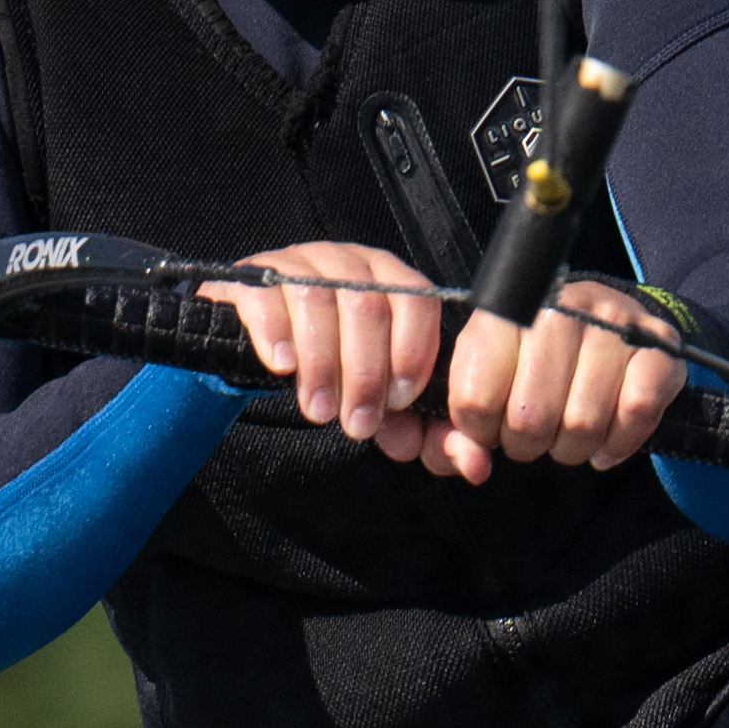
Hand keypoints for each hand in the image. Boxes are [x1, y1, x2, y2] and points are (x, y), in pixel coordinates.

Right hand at [210, 239, 459, 470]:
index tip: (398, 401)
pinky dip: (276, 335)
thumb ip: (428, 427)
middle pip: (366, 306)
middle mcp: (349, 263)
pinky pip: (266, 297)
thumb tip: (475, 464)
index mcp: (390, 281)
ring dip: (321, 365)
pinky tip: (282, 367)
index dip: (412, 352)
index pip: (417, 301)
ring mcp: (299, 264)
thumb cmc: (336, 368)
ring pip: (317, 301)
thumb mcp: (382, 397)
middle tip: (356, 423)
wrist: (259, 342)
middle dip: (365, 375)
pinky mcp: (253, 276)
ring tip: (318, 411)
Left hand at [443, 276, 679, 476]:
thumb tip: (471, 464)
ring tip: (569, 434)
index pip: (476, 398)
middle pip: (531, 418)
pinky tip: (608, 439)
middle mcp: (561, 309)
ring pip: (583, 423)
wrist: (609, 321)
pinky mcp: (659, 345)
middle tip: (535, 434)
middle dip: (528, 444)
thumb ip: (463, 424)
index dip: (482, 429)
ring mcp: (615, 324)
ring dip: (573, 448)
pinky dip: (621, 441)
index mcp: (506, 312)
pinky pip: (637, 412)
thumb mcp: (488, 373)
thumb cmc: (537, 358)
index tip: (493, 424)